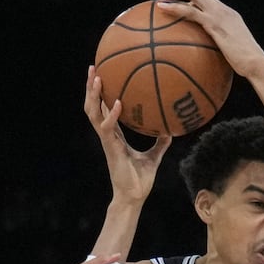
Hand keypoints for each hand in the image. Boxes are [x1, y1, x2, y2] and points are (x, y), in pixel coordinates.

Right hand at [86, 66, 171, 201]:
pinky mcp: (110, 148)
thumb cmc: (141, 179)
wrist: (134, 197)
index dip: (100, 92)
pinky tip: (116, 102)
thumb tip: (172, 129)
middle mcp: (107, 134)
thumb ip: (160, 142)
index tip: (102, 73)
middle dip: (91, 86)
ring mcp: (107, 140)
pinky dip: (111, 114)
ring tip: (97, 77)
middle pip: (93, 105)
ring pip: (93, 113)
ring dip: (94, 95)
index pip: (103, 108)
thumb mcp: (154, 156)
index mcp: (114, 134)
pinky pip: (107, 128)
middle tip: (94, 66)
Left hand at [153, 0, 263, 78]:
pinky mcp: (214, 24)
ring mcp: (220, 16)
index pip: (208, 1)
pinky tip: (162, 8)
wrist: (256, 63)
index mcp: (229, 16)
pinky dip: (176, 8)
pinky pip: (191, 12)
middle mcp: (224, 11)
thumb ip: (221, 50)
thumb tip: (209, 60)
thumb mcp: (233, 54)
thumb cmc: (247, 65)